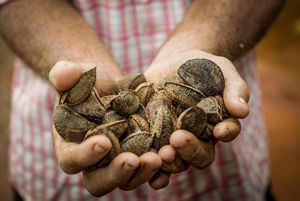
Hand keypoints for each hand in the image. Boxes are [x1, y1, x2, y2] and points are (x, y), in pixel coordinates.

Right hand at [49, 61, 163, 195]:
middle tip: (134, 159)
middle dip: (116, 173)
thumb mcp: (74, 74)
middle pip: (99, 181)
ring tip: (158, 156)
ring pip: (127, 179)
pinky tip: (171, 157)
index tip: (103, 142)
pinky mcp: (138, 154)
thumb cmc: (86, 81)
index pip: (72, 160)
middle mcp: (94, 161)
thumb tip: (63, 76)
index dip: (85, 156)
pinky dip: (159, 170)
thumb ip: (64, 74)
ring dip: (142, 172)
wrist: (108, 84)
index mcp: (70, 146)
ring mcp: (117, 160)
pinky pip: (147, 169)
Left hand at [144, 49, 249, 171]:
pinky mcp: (151, 135)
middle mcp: (197, 137)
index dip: (226, 133)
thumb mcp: (222, 70)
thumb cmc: (204, 66)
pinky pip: (151, 153)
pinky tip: (140, 163)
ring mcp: (173, 139)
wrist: (175, 62)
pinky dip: (148, 163)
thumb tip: (242, 111)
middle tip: (178, 140)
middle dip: (190, 150)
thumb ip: (234, 89)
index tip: (220, 130)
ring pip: (175, 160)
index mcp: (217, 123)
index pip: (226, 133)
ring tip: (161, 153)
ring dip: (169, 161)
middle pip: (198, 154)